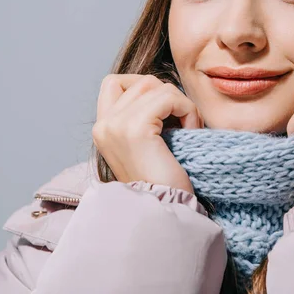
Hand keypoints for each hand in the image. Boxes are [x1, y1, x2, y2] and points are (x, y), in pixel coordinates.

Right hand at [92, 74, 202, 193]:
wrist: (165, 212)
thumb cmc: (163, 182)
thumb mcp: (146, 143)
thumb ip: (144, 116)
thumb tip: (164, 88)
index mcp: (102, 129)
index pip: (114, 82)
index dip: (144, 87)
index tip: (164, 112)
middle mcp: (103, 125)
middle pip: (142, 81)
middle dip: (168, 96)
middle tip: (182, 123)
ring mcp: (116, 125)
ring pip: (156, 86)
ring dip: (181, 103)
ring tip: (187, 129)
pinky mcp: (135, 129)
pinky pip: (169, 97)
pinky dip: (187, 110)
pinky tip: (190, 132)